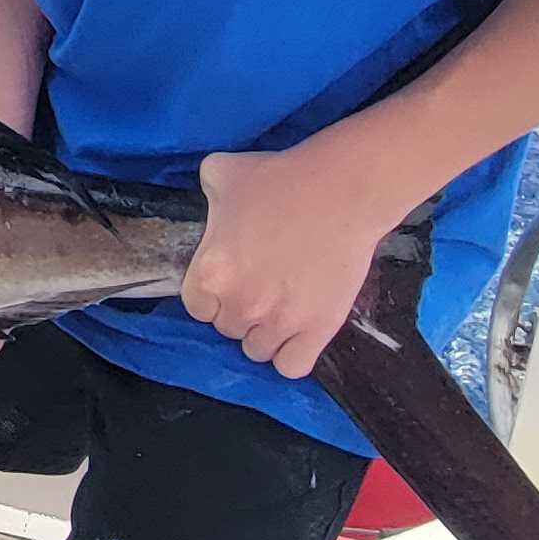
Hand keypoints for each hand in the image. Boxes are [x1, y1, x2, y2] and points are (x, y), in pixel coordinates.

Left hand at [182, 138, 404, 379]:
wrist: (341, 191)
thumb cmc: (280, 179)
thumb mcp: (222, 173)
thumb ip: (206, 194)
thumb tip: (211, 203)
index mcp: (210, 274)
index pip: (197, 307)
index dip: (213, 295)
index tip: (232, 279)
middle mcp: (240, 306)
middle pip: (228, 329)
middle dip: (241, 310)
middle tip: (263, 284)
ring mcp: (279, 323)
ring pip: (258, 351)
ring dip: (265, 333)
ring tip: (283, 305)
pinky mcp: (317, 332)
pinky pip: (291, 367)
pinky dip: (291, 355)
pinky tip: (298, 332)